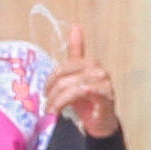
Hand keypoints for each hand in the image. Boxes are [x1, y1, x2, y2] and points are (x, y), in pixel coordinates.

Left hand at [32, 3, 119, 137]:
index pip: (63, 66)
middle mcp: (98, 69)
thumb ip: (76, 53)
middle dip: (52, 91)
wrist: (101, 123)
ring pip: (71, 86)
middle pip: (65, 76)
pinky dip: (66, 101)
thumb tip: (75, 25)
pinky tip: (60, 110)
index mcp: (90, 63)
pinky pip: (82, 93)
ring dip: (57, 100)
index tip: (45, 92)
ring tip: (51, 111)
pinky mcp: (106, 96)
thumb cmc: (88, 101)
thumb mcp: (76, 77)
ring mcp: (104, 82)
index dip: (51, 79)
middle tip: (45, 104)